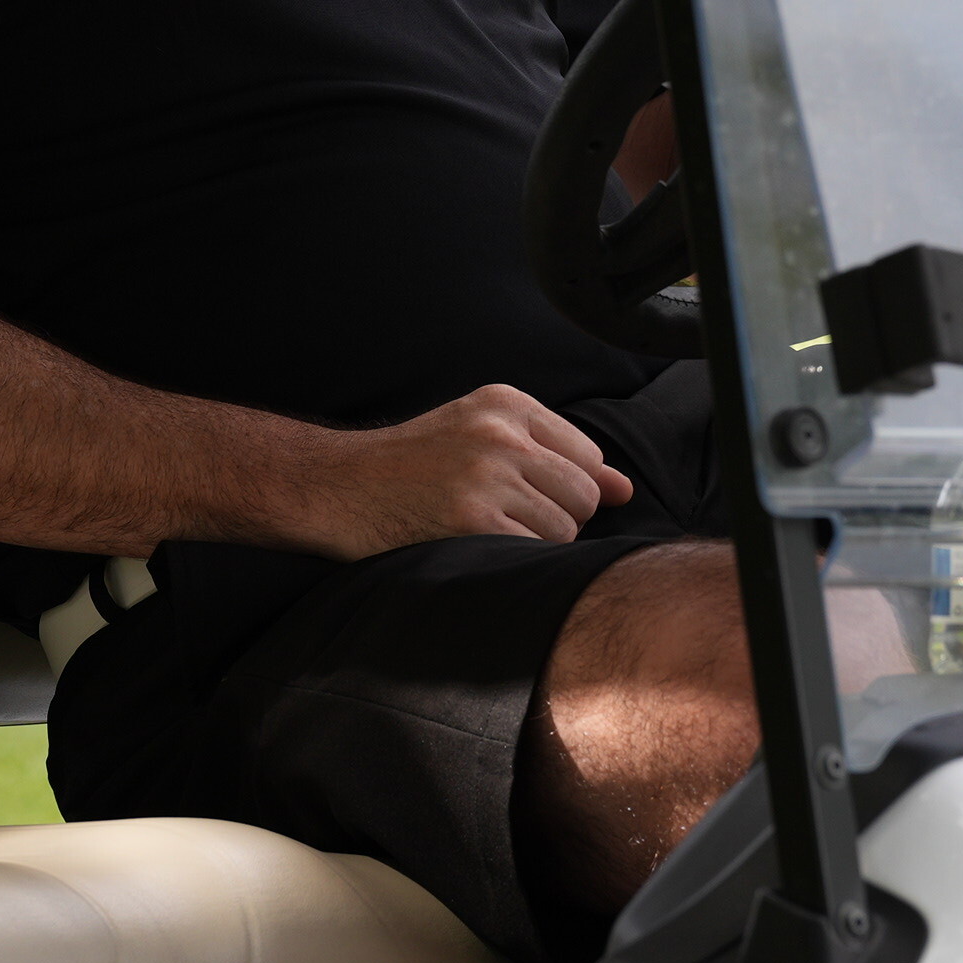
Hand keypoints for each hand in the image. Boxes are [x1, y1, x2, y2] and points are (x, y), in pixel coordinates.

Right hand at [279, 386, 634, 559]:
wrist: (338, 486)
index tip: (525, 496)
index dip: (565, 487)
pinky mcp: (472, 518)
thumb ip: (554, 456)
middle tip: (508, 520)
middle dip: (558, 516)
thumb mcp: (481, 439)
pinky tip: (483, 548)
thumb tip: (624, 489)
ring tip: (492, 532)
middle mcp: (501, 432)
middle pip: (584, 491)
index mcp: (506, 403)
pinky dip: (518, 559)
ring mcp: (487, 474)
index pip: (587, 454)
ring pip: (566, 525)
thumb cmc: (411, 467)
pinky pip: (537, 550)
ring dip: (538, 542)